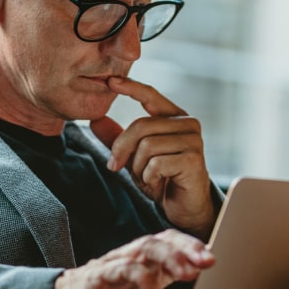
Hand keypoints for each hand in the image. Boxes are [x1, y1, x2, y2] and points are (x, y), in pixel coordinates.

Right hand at [53, 229, 213, 288]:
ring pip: (146, 248)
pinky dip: (141, 277)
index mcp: (147, 271)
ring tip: (189, 271)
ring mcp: (116, 266)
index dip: (196, 252)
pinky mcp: (97, 277)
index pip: (176, 250)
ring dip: (170, 257)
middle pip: (165, 241)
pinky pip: (122, 270)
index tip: (218, 263)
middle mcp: (134, 262)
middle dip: (189, 249)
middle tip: (210, 261)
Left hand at [90, 77, 217, 240]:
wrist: (184, 208)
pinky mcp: (193, 158)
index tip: (110, 81)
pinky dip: (150, 178)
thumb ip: (118, 139)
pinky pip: (157, 163)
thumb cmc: (163, 179)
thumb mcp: (134, 157)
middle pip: (141, 126)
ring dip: (139, 168)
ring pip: (147, 146)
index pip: (151, 95)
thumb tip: (95, 120)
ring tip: (148, 178)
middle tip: (115, 167)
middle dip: (122, 149)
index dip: (131, 87)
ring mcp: (193, 140)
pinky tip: (159, 184)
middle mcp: (187, 124)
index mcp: (174, 118)